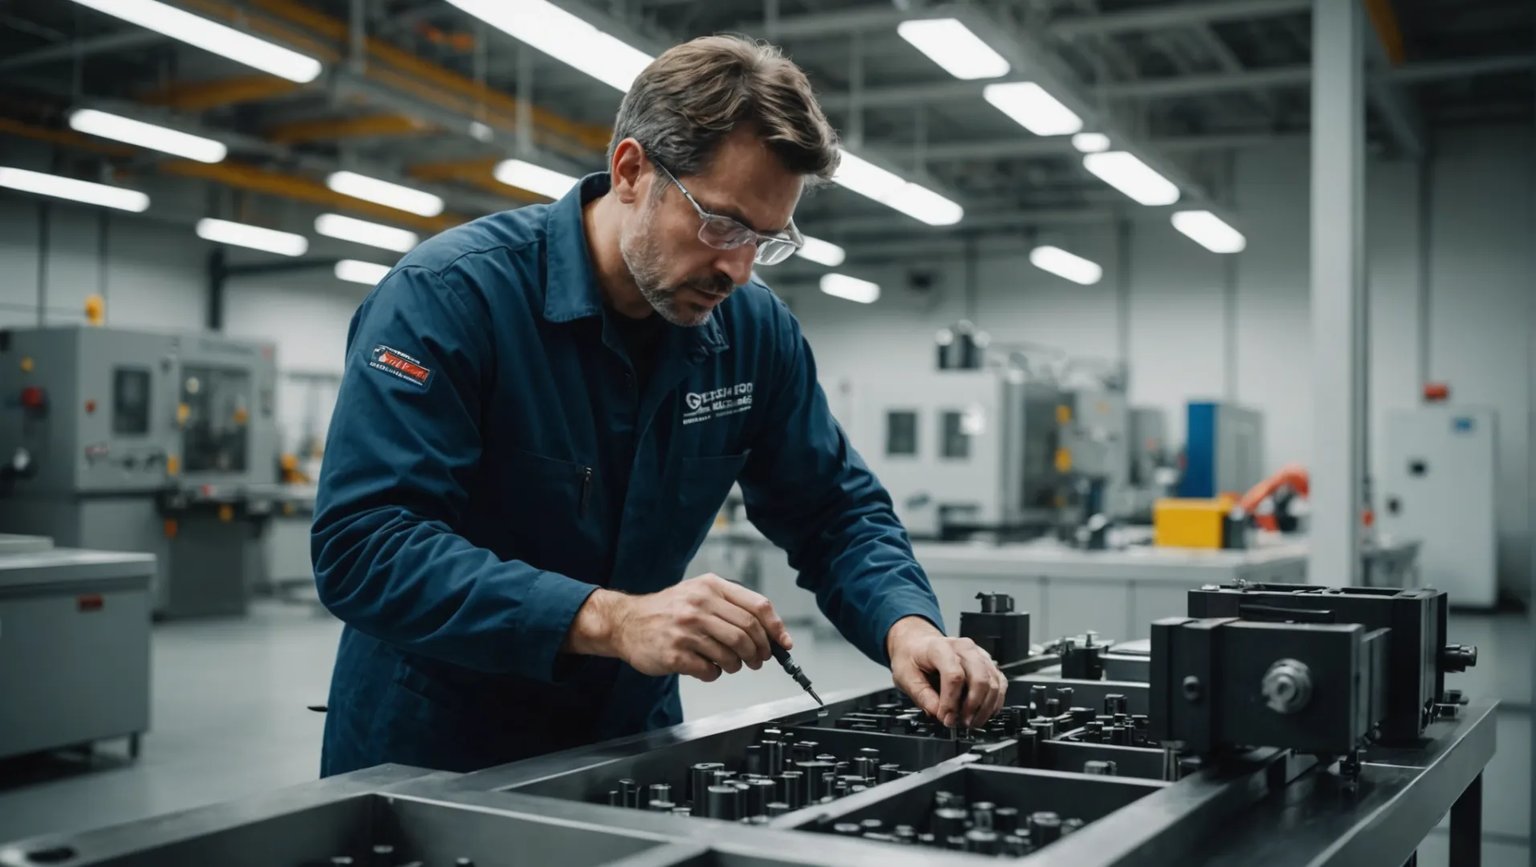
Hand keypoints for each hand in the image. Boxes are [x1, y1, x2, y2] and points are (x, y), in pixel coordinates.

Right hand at [564, 574, 790, 681]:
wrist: (626, 622)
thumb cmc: (668, 610)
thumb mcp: (699, 593)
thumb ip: (732, 606)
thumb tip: (770, 632)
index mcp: (710, 587)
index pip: (757, 606)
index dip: (775, 628)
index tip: (783, 644)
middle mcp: (699, 605)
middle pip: (748, 632)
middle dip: (759, 652)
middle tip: (758, 660)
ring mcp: (686, 630)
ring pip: (732, 654)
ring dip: (737, 665)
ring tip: (730, 664)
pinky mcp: (675, 653)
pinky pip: (710, 670)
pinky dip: (715, 674)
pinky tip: (707, 668)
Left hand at [886, 616, 1006, 728]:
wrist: (918, 644)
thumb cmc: (912, 657)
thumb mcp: (906, 676)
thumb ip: (922, 696)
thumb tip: (939, 714)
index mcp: (940, 648)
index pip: (954, 676)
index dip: (951, 702)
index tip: (945, 718)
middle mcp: (963, 648)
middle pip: (979, 678)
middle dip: (972, 707)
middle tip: (961, 722)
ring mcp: (978, 654)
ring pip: (993, 682)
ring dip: (985, 708)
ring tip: (971, 722)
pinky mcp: (987, 662)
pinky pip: (1000, 682)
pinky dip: (995, 701)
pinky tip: (984, 712)